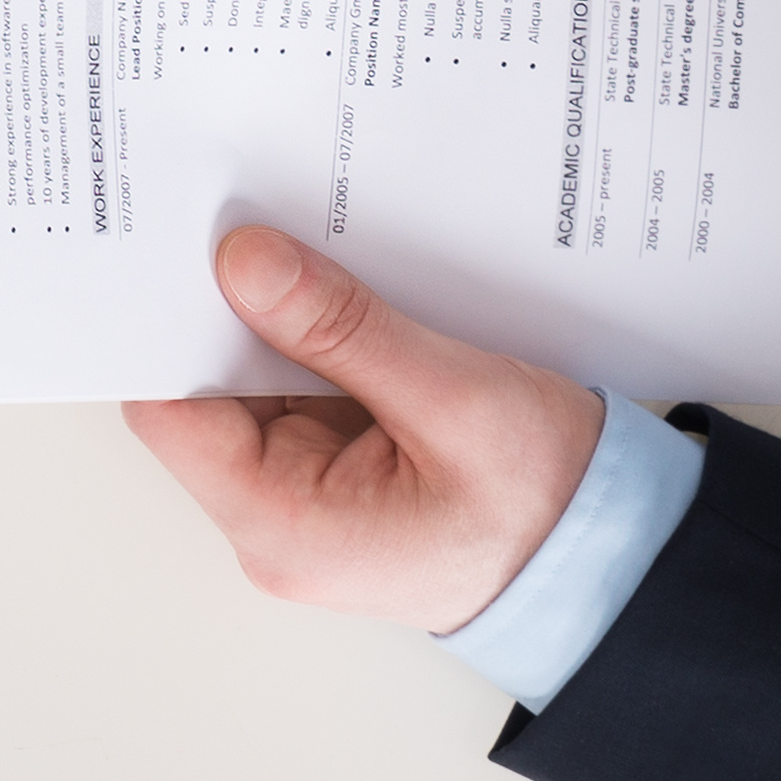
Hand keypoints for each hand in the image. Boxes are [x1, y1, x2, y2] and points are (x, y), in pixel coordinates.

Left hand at [123, 227, 607, 634]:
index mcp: (283, 524)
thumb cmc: (549, 507)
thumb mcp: (452, 398)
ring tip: (312, 247)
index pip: (169, 410)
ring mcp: (305, 503)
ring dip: (281, 322)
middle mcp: (276, 524)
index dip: (165, 322)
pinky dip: (318, 345)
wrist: (615, 564)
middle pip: (205, 392)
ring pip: (254, 386)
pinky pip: (302, 395)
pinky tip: (346, 297)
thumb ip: (341, 329)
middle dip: (229, 308)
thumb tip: (243, 263)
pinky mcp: (337, 479)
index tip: (184, 240)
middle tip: (254, 216)